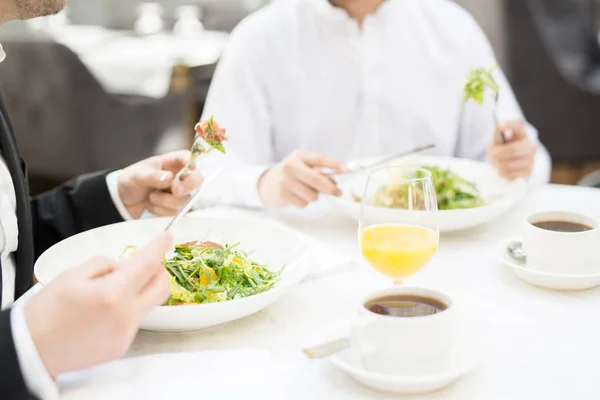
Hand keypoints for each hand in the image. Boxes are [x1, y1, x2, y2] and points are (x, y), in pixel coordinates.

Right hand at [24, 233, 172, 377]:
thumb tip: (127, 265)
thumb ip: (107, 265)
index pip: (148, 264)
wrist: (31, 350)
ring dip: (140, 291)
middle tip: (144, 265)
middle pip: (162, 287)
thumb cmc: (46, 310)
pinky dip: (126, 310)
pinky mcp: (121, 347)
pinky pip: (134, 321)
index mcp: (113, 293)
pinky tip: (102, 313)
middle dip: (159, 271)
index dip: (159, 247)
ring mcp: (126, 334)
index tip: (166, 238)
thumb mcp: (73, 274)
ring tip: (110, 292)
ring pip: (148, 304)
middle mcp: (126, 315)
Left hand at [118, 150, 203, 217]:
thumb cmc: (132, 181)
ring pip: (184, 199)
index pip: (186, 157)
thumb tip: (169, 177)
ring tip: (150, 196)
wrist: (123, 201)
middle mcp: (180, 177)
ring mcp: (180, 194)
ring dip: (164, 201)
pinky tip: (151, 206)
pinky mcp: (176, 208)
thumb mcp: (138, 176)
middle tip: (176, 191)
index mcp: (172, 163)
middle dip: (187, 186)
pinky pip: (175, 212)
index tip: (186, 162)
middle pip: (196, 180)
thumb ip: (153, 176)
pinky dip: (160, 210)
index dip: (189, 160)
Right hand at [258, 150, 346, 206]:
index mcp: (300, 155)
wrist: (266, 182)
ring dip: (313, 196)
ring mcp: (286, 180)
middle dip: (331, 188)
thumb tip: (336, 183)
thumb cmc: (290, 174)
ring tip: (305, 191)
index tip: (347, 170)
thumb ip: (319, 171)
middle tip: (337, 192)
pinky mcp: (283, 194)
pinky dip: (303, 202)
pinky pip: (304, 203)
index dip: (335, 164)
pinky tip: (296, 196)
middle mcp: (291, 166)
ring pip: (312, 195)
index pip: (320, 159)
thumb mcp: (303, 166)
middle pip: (318, 180)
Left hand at [488, 120, 537, 179]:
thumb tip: (499, 125)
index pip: (518, 126)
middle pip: (513, 149)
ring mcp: (531, 161)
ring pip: (508, 164)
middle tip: (491, 155)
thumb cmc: (502, 149)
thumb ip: (498, 132)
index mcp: (523, 135)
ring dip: (497, 164)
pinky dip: (501, 173)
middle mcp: (531, 147)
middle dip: (498, 153)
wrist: (508, 165)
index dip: (509, 125)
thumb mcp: (498, 139)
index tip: (499, 126)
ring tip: (495, 163)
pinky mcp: (527, 174)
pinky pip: (509, 175)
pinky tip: (501, 170)